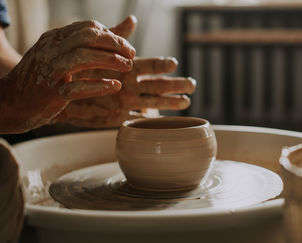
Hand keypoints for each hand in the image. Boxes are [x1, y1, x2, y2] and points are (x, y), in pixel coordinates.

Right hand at [0, 19, 134, 132]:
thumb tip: (131, 21)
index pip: (87, 28)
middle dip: (114, 44)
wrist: (10, 101)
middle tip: (131, 54)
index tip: (126, 46)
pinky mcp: (52, 93)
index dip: (111, 35)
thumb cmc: (42, 77)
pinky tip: (115, 86)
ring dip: (110, 61)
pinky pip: (78, 87)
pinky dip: (99, 86)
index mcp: (54, 39)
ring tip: (128, 67)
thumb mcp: (60, 53)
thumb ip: (93, 41)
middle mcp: (51, 51)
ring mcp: (50, 72)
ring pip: (83, 58)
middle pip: (87, 38)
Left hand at [54, 16, 195, 127]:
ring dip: (170, 102)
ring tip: (187, 102)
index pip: (150, 66)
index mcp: (128, 69)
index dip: (162, 65)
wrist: (65, 88)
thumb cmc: (81, 67)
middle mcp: (132, 85)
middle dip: (176, 85)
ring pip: (154, 102)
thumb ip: (116, 38)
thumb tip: (132, 19)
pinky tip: (163, 121)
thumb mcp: (98, 49)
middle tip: (192, 84)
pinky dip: (151, 120)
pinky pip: (139, 119)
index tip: (174, 63)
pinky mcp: (121, 116)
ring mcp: (128, 101)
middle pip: (159, 85)